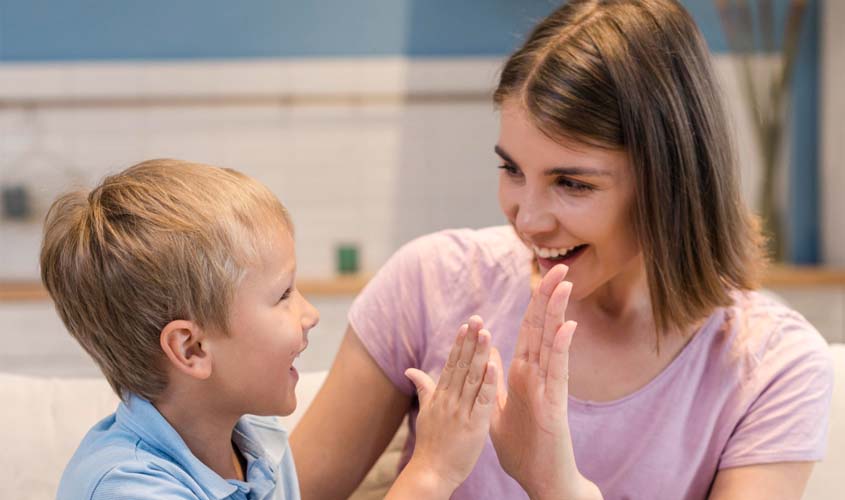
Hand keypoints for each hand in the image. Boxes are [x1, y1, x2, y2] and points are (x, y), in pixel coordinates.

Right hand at [393, 316, 497, 495]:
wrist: (431, 473)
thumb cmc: (430, 445)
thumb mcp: (425, 412)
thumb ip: (423, 388)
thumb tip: (409, 369)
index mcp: (440, 396)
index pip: (451, 364)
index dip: (459, 344)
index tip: (467, 325)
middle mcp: (449, 400)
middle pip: (461, 366)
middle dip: (470, 341)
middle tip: (478, 319)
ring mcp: (460, 413)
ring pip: (472, 379)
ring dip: (479, 355)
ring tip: (486, 333)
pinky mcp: (473, 427)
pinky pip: (482, 401)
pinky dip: (488, 383)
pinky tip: (493, 365)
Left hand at [489, 264, 600, 499]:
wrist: (541, 480)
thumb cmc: (522, 448)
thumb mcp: (495, 408)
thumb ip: (492, 379)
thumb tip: (487, 354)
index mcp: (522, 373)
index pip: (528, 330)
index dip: (533, 303)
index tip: (540, 277)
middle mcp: (537, 375)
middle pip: (542, 328)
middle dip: (548, 297)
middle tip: (559, 267)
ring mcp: (548, 388)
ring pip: (552, 343)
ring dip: (557, 313)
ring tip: (565, 284)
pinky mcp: (554, 406)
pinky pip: (557, 373)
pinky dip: (560, 349)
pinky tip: (565, 327)